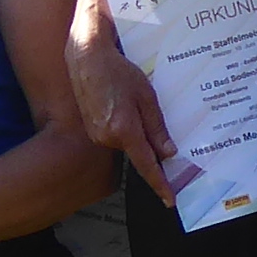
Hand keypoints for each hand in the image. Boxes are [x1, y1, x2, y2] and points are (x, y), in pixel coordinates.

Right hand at [66, 0, 176, 193]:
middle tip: (155, 123)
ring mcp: (97, 135)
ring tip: (133, 105)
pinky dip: (124, 128)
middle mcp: (107, 138)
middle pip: (138, 152)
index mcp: (124, 130)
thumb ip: (157, 128)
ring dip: (136, 133)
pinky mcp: (91, 130)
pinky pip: (115, 137)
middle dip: (150, 145)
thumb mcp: (146, 97)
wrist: (86, 56)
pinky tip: (123, 106)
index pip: (146, 165)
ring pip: (127, 144)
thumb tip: (168, 153)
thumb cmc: (118, 72)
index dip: (160, 184)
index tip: (169, 199)